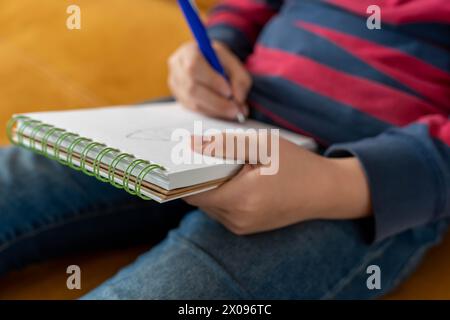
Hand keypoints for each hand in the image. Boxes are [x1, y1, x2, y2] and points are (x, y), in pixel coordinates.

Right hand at [168, 41, 251, 119]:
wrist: (206, 63)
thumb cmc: (219, 61)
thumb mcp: (233, 63)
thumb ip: (240, 79)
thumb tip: (239, 98)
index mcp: (188, 51)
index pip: (195, 66)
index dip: (212, 81)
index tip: (228, 91)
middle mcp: (177, 68)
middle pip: (192, 88)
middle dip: (216, 101)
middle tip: (235, 109)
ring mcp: (176, 84)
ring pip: (193, 102)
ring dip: (215, 109)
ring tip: (233, 112)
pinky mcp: (179, 98)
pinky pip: (194, 109)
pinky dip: (211, 112)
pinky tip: (223, 112)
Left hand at [184, 133, 371, 234]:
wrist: (325, 191)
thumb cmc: (297, 164)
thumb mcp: (262, 145)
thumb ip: (224, 144)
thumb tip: (189, 145)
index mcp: (240, 200)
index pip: (192, 192)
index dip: (185, 175)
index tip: (187, 158)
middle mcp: (237, 219)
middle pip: (200, 198)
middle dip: (200, 177)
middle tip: (213, 157)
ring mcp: (242, 227)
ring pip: (209, 205)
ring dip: (213, 186)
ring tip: (231, 168)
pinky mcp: (246, 228)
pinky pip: (222, 211)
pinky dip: (224, 195)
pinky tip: (240, 180)